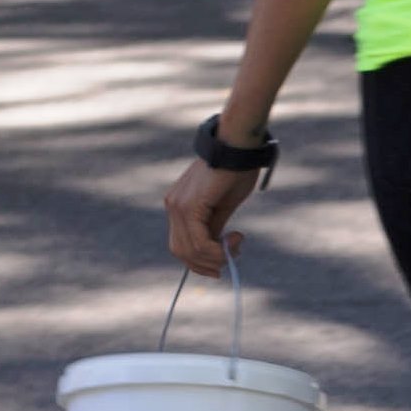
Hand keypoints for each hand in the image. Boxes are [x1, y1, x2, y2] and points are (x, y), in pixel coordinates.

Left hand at [164, 154, 261, 277]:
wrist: (237, 146)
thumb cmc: (236, 171)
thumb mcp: (224, 206)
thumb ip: (214, 226)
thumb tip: (216, 247)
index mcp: (178, 206)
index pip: (181, 245)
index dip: (200, 262)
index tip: (223, 265)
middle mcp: (172, 206)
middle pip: (181, 252)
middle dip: (207, 263)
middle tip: (233, 256)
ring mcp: (177, 206)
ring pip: (189, 250)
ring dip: (215, 257)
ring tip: (237, 245)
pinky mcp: (189, 206)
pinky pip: (198, 241)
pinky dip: (216, 250)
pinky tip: (233, 240)